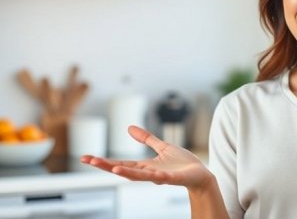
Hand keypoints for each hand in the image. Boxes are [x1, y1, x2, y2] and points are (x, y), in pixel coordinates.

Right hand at [80, 125, 211, 190]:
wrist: (200, 174)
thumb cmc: (182, 163)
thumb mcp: (162, 147)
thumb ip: (146, 139)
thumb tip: (128, 128)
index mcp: (145, 166)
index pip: (120, 163)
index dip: (104, 161)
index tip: (85, 158)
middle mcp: (149, 173)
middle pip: (124, 170)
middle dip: (107, 166)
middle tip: (89, 161)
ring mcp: (161, 176)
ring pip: (141, 176)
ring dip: (127, 172)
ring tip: (113, 168)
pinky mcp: (174, 178)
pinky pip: (164, 177)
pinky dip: (157, 176)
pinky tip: (152, 173)